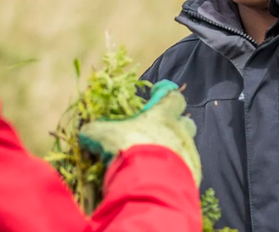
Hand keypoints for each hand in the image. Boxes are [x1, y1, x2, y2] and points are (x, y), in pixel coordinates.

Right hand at [78, 80, 201, 185]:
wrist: (149, 184)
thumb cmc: (129, 149)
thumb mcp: (104, 136)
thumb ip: (95, 130)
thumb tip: (86, 131)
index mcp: (162, 116)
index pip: (173, 97)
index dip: (166, 95)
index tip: (158, 95)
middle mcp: (180, 132)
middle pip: (186, 123)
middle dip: (176, 126)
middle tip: (158, 133)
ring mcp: (188, 155)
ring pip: (186, 148)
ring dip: (174, 152)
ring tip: (156, 162)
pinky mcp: (192, 177)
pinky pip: (187, 171)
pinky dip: (176, 173)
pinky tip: (162, 180)